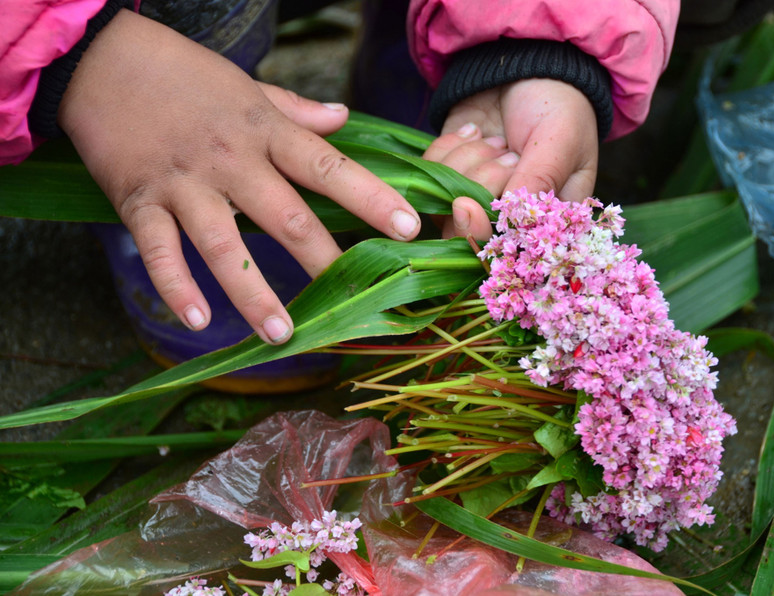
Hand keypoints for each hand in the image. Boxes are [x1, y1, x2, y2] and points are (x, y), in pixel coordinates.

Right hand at [58, 10, 420, 344]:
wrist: (101, 60)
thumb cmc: (183, 74)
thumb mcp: (249, 86)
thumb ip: (297, 110)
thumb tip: (344, 117)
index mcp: (265, 132)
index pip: (329, 167)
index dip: (371, 197)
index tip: (409, 228)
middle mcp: (232, 161)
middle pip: (287, 216)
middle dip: (323, 260)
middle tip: (355, 300)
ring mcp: (184, 184)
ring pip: (225, 246)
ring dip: (255, 293)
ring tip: (283, 334)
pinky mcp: (140, 201)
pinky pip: (160, 252)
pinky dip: (177, 288)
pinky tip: (199, 323)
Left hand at [424, 78, 597, 239]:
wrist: (527, 64)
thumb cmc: (559, 104)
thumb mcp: (560, 141)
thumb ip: (537, 182)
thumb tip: (510, 223)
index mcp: (548, 222)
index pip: (508, 252)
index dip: (480, 236)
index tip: (466, 205)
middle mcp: (508, 221)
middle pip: (468, 235)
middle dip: (476, 185)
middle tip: (502, 149)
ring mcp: (474, 201)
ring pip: (444, 205)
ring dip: (465, 161)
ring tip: (495, 138)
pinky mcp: (449, 178)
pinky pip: (428, 177)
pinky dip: (447, 148)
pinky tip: (473, 131)